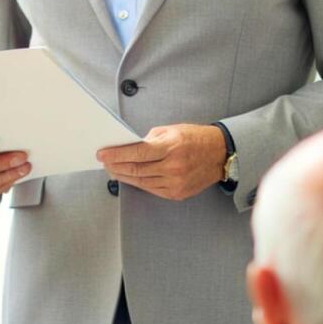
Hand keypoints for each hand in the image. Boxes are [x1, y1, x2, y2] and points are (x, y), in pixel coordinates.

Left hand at [97, 124, 226, 200]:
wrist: (220, 154)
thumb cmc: (196, 139)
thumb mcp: (172, 130)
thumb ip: (149, 139)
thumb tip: (129, 147)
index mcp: (171, 147)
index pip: (137, 153)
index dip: (116, 154)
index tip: (103, 154)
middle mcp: (173, 167)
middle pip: (136, 169)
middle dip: (116, 166)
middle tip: (105, 163)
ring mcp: (175, 183)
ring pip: (141, 182)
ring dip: (124, 176)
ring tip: (113, 170)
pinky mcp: (176, 193)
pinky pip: (151, 189)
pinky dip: (138, 183)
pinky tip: (130, 177)